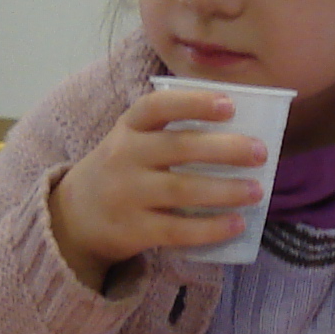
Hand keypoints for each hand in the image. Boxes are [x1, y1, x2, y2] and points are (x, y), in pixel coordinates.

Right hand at [48, 88, 269, 289]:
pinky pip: (177, 230)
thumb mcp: (131, 141)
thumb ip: (169, 133)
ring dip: (225, 190)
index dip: (194, 103)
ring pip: (181, 190)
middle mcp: (124, 156)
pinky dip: (210, 228)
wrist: (74, 217)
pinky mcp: (133, 230)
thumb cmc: (122, 170)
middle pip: (178, 148)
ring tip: (257, 190)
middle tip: (260, 152)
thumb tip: (239, 132)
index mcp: (127, 127)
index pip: (156, 107)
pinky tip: (236, 224)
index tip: (230, 105)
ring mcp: (127, 194)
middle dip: (225, 149)